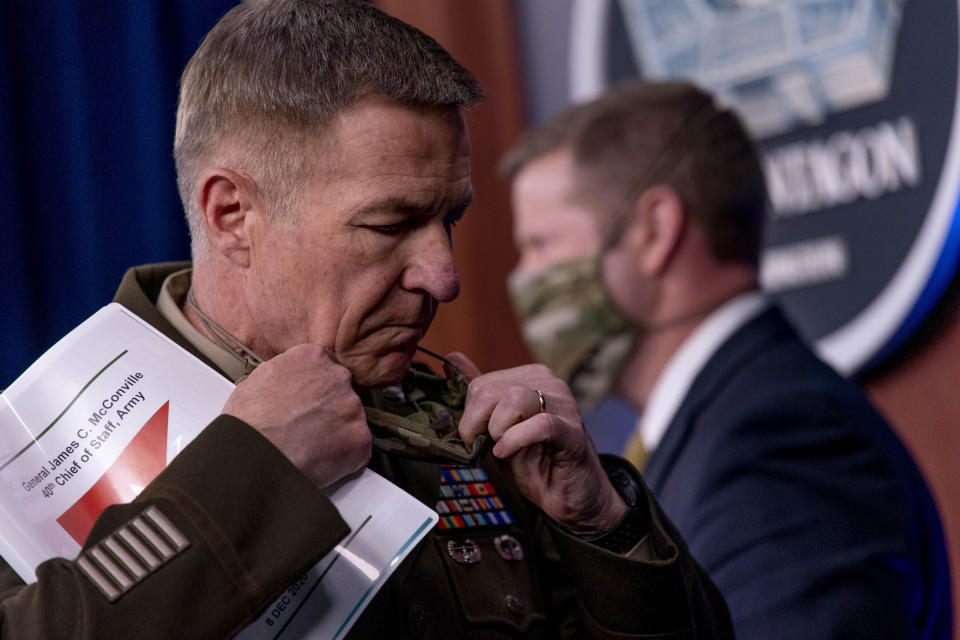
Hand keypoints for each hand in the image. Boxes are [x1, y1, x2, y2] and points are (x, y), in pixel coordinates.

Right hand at [222, 344, 371, 487]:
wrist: (252, 455)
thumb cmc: (247, 422)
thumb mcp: (257, 380)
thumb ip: (284, 375)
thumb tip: (286, 384)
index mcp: (313, 357)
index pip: (326, 368)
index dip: (316, 390)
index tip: (309, 403)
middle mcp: (338, 377)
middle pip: (341, 394)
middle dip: (328, 411)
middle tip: (307, 428)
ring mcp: (352, 407)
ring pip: (350, 421)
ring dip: (335, 434)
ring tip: (308, 448)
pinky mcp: (359, 438)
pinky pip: (357, 448)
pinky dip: (343, 458)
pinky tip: (319, 461)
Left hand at [449, 352, 625, 534]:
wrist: (571, 496)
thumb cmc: (536, 462)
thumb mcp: (498, 430)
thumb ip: (478, 397)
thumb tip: (452, 358)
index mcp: (530, 378)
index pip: (481, 384)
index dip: (469, 416)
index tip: (475, 439)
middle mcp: (549, 384)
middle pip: (491, 390)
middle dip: (476, 424)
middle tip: (482, 447)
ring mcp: (564, 405)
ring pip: (514, 399)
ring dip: (498, 430)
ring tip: (501, 449)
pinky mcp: (572, 430)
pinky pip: (538, 424)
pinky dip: (515, 440)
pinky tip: (507, 453)